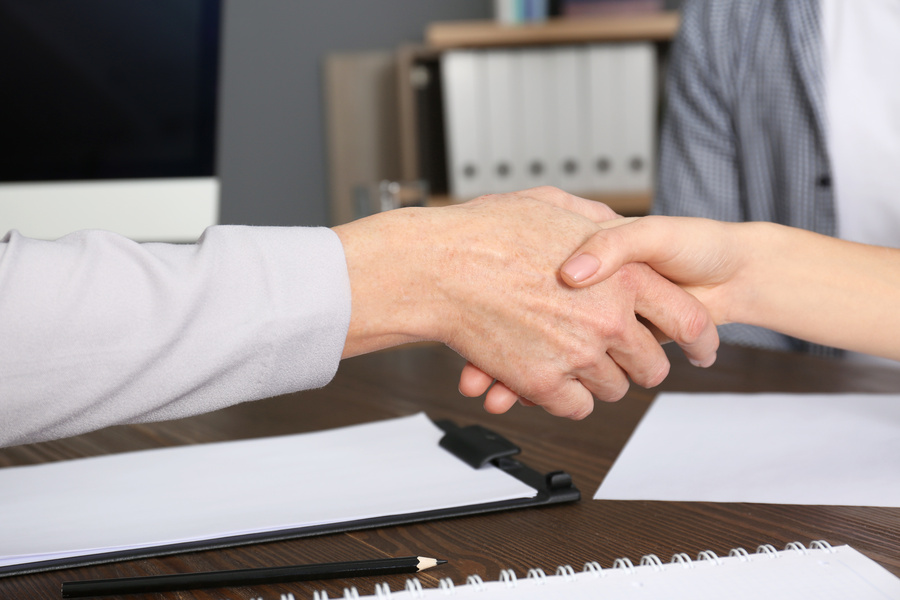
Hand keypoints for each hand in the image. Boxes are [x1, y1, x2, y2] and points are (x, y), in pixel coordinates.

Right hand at [335, 188, 717, 419]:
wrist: (438, 266)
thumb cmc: (488, 233)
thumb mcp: (557, 206)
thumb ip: (599, 223)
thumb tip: (617, 229)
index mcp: (623, 274)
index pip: (687, 320)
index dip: (700, 340)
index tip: (703, 350)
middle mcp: (607, 319)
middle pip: (651, 366)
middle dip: (640, 363)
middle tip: (624, 356)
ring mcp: (575, 354)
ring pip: (612, 389)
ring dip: (599, 379)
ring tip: (576, 359)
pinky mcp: (542, 382)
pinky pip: (576, 407)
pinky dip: (567, 397)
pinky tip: (552, 377)